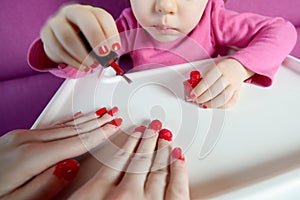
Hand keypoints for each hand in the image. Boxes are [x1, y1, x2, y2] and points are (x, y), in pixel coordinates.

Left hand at [0, 107, 121, 198]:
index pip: (75, 142)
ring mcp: (21, 136)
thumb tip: (71, 165)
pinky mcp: (18, 137)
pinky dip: (68, 121)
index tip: (113, 125)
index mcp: (32, 156)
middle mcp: (27, 141)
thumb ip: (47, 184)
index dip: (98, 134)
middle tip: (113, 113)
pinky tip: (76, 118)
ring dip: (86, 119)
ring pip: (63, 125)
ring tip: (102, 112)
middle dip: (97, 122)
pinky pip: (51, 126)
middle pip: (72, 130)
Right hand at [40, 4, 119, 70]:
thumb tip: (112, 58)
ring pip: (67, 35)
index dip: (110, 33)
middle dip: (96, 39)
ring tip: (92, 65)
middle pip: (84, 19)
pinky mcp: (46, 34)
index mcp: (90, 12)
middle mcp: (73, 12)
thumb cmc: (86, 42)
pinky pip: (57, 48)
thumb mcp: (100, 42)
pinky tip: (81, 66)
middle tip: (103, 55)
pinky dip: (72, 61)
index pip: (102, 17)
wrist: (64, 44)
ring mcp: (57, 21)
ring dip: (82, 54)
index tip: (115, 49)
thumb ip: (107, 48)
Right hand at [68, 120, 189, 199]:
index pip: (116, 159)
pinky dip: (178, 168)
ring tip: (164, 135)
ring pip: (156, 168)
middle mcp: (123, 194)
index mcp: (95, 193)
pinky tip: (177, 155)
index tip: (135, 131)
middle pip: (138, 159)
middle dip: (147, 139)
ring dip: (161, 148)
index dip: (128, 142)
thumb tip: (69, 169)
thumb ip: (69, 186)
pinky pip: (176, 186)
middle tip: (153, 126)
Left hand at [191, 59, 253, 107]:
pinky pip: (231, 102)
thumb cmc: (221, 67)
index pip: (208, 80)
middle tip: (197, 100)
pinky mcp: (237, 92)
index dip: (199, 90)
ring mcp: (234, 85)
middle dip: (204, 98)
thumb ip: (201, 78)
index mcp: (220, 68)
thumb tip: (191, 88)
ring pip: (224, 98)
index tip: (193, 95)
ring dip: (212, 104)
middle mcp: (228, 76)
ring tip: (204, 104)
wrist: (237, 66)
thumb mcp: (210, 67)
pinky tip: (214, 105)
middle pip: (216, 90)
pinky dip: (222, 106)